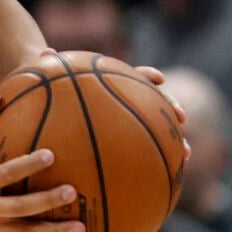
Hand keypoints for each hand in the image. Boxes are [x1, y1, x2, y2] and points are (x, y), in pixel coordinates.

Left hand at [43, 49, 191, 157]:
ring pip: (157, 128)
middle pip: (155, 101)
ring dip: (174, 139)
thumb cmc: (53, 81)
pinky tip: (163, 178)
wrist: (53, 95)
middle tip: (181, 117)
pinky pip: (141, 151)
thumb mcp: (50, 73)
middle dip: (170, 107)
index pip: (135, 74)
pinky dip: (151, 162)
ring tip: (185, 153)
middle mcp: (127, 97)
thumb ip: (50, 63)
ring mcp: (127, 117)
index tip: (158, 78)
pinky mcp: (123, 137)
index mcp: (113, 80)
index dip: (147, 75)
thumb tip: (46, 52)